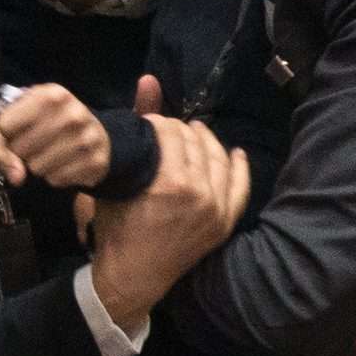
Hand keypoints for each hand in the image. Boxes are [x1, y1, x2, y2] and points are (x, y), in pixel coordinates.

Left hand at [0, 84, 110, 192]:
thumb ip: (2, 145)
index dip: (3, 137)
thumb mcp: (24, 119)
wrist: (95, 134)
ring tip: (51, 154)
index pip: (5, 125)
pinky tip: (64, 163)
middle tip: (35, 145)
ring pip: (37, 167)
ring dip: (38, 166)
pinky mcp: (96, 161)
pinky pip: (56, 179)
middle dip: (22, 153)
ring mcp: (87, 137)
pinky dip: (55, 176)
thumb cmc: (51, 124)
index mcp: (51, 94)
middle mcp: (72, 113)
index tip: (12, 136)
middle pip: (20, 149)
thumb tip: (16, 177)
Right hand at [85, 115, 251, 329]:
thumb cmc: (116, 227)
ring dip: (206, 142)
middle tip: (166, 131)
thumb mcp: (119, 177)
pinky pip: (240, 186)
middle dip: (179, 131)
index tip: (147, 126)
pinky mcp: (225, 222)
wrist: (132, 276)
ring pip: (218, 159)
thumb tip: (149, 79)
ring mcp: (217, 210)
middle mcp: (201, 194)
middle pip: (195, 142)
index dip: (157, 122)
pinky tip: (235, 152)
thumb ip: (136, 126)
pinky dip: (238, 166)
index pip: (172, 133)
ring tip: (194, 134)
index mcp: (172, 183)